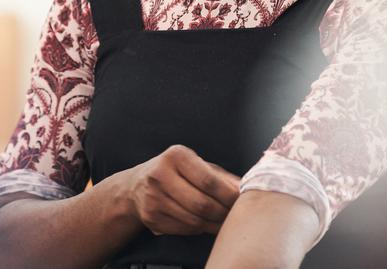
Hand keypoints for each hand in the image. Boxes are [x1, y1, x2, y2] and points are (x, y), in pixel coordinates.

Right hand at [119, 145, 240, 235]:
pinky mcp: (151, 217)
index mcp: (176, 156)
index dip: (228, 195)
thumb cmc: (177, 172)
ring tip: (223, 221)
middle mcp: (160, 175)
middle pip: (201, 204)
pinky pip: (184, 229)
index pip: (208, 180)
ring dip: (213, 224)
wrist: (138, 185)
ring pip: (194, 220)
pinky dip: (200, 229)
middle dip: (223, 213)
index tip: (240, 201)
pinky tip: (206, 224)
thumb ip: (221, 176)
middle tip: (234, 215)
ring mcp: (153, 198)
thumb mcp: (196, 164)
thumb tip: (248, 188)